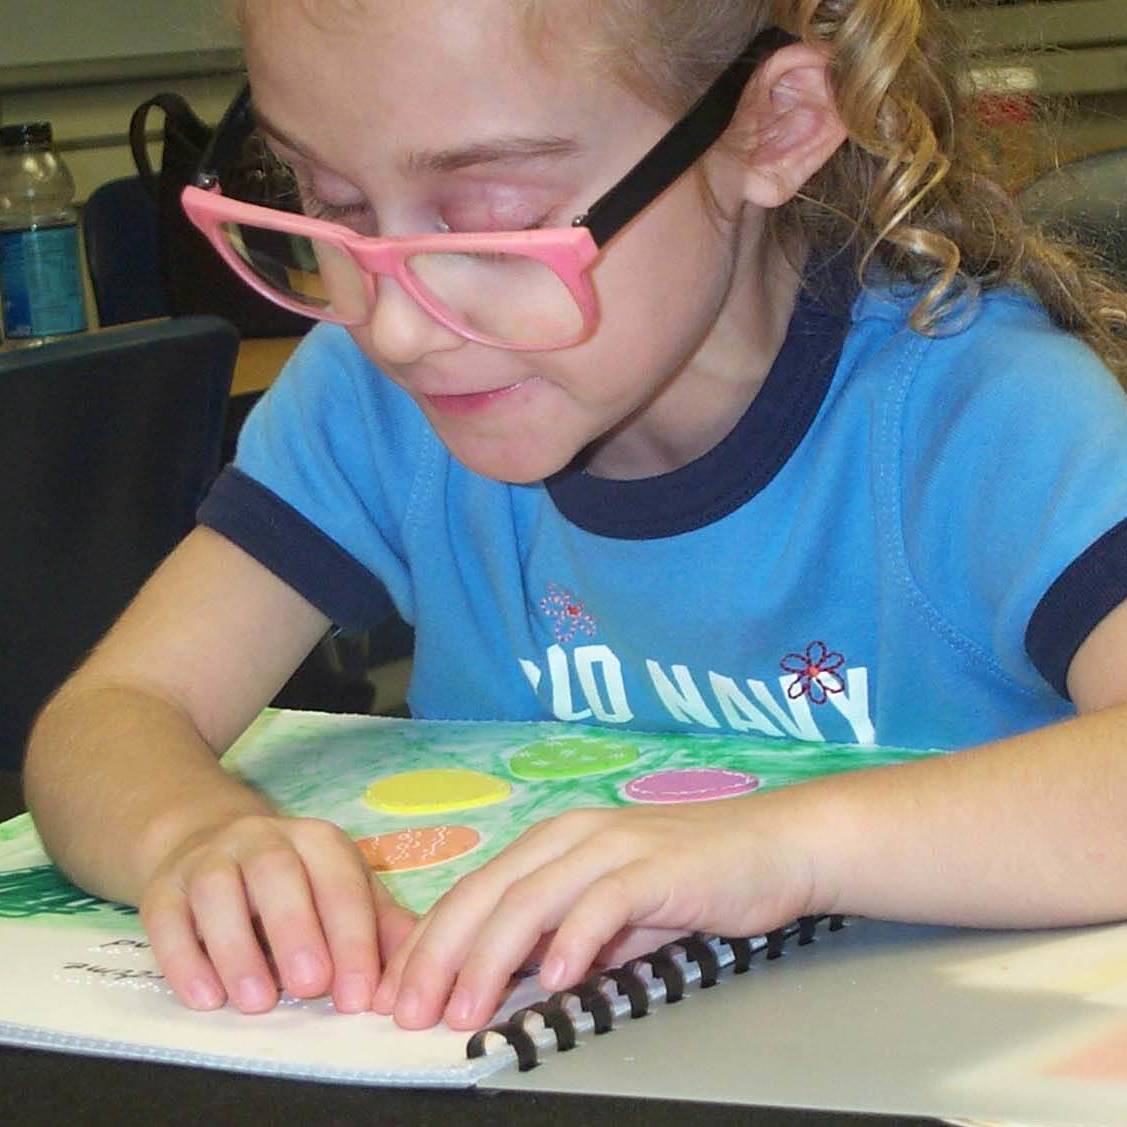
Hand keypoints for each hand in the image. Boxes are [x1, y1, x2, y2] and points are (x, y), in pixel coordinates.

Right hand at [140, 814, 416, 1013]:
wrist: (208, 842)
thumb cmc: (294, 882)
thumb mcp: (342, 890)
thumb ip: (380, 926)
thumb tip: (417, 966)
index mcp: (316, 840)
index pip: (340, 882)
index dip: (352, 937)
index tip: (358, 995)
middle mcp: (261, 838)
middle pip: (277, 874)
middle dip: (297, 931)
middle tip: (311, 988)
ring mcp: (208, 859)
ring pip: (218, 891)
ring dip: (237, 947)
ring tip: (258, 1001)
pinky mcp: (163, 888)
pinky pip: (168, 917)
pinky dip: (184, 958)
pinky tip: (207, 997)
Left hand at [372, 795, 817, 1029]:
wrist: (771, 846)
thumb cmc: (689, 880)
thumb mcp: (612, 911)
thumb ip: (563, 935)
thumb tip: (509, 981)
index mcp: (551, 843)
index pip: (475, 893)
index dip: (431, 944)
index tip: (400, 996)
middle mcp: (571, 836)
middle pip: (488, 894)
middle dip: (440, 956)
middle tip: (411, 1014)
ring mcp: (612, 846)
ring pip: (531, 898)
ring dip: (490, 959)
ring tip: (466, 1011)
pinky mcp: (655, 866)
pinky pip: (602, 902)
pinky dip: (573, 940)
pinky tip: (554, 980)